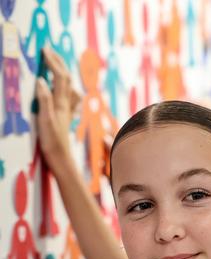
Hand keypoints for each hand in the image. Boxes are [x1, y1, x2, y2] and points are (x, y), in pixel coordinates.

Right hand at [34, 47, 80, 174]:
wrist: (61, 158)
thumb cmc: (52, 141)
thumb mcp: (45, 120)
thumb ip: (44, 100)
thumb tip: (41, 80)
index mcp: (61, 103)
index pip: (59, 76)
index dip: (53, 62)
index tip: (45, 49)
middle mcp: (67, 105)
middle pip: (67, 78)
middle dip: (59, 62)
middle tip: (49, 51)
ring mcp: (68, 111)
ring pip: (70, 87)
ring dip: (63, 73)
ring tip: (56, 65)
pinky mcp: (66, 117)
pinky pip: (70, 98)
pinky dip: (67, 88)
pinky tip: (66, 90)